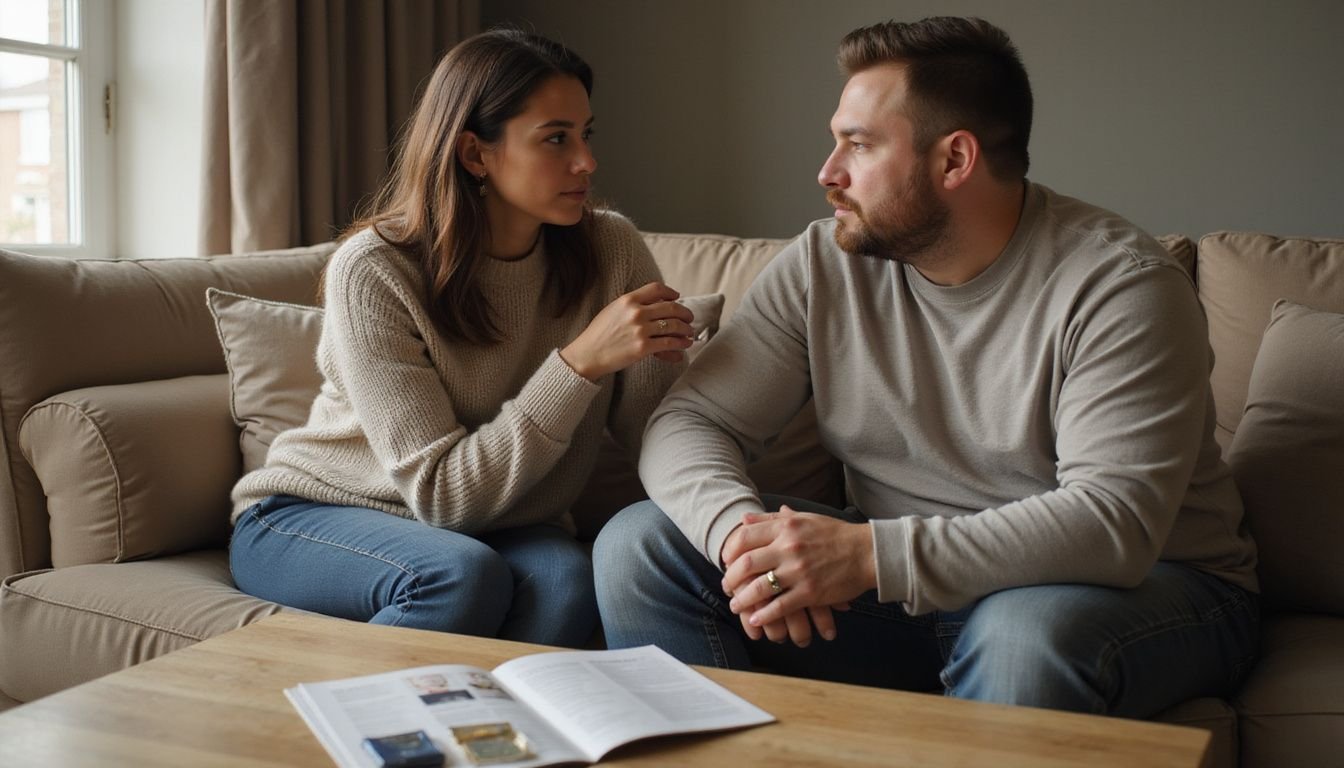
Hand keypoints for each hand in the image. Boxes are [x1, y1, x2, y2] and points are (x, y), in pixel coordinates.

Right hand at [560, 282, 694, 379]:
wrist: (588, 354)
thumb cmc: (599, 333)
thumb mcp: (613, 310)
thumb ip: (633, 305)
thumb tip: (657, 305)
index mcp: (628, 300)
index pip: (657, 288)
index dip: (671, 293)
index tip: (676, 298)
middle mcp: (636, 312)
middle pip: (671, 307)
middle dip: (684, 313)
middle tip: (689, 318)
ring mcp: (640, 330)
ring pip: (674, 325)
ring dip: (686, 329)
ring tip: (689, 332)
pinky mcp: (643, 347)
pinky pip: (669, 343)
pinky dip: (681, 343)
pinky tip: (684, 344)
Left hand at [721, 522, 844, 645]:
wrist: (866, 552)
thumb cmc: (834, 535)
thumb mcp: (803, 518)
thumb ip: (772, 519)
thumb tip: (745, 518)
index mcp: (786, 527)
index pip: (744, 537)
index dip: (729, 552)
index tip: (726, 561)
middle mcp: (789, 547)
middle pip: (746, 563)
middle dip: (731, 578)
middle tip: (727, 587)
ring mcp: (799, 571)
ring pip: (759, 587)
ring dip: (742, 600)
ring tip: (736, 605)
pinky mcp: (810, 592)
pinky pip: (780, 606)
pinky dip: (764, 615)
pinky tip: (755, 620)